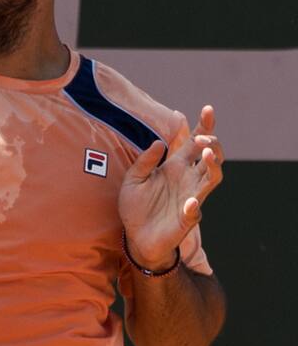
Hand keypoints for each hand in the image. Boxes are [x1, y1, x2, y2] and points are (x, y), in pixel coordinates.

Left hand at [119, 105, 224, 269]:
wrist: (135, 236)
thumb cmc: (135, 206)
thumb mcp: (132, 179)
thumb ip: (144, 161)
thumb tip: (158, 142)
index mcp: (175, 167)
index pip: (194, 143)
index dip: (204, 126)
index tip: (208, 109)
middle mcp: (187, 180)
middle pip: (211, 157)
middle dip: (211, 144)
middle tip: (202, 137)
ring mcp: (190, 198)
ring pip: (213, 179)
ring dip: (213, 166)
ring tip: (206, 153)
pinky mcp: (186, 219)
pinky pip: (195, 211)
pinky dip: (193, 206)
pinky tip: (188, 201)